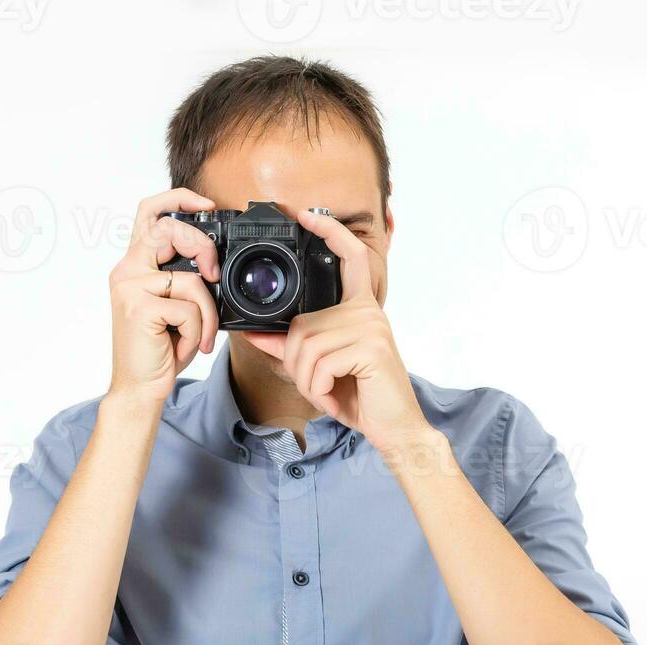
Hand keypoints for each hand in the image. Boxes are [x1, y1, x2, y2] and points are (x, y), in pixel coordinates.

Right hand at [106, 188, 221, 405]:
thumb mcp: (175, 307)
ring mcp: (130, 287)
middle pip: (169, 229)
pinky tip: (184, 346)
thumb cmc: (159, 350)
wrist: (139, 389)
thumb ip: (185, 279)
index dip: (179, 198)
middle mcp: (127, 271)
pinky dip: (197, 330)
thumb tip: (215, 264)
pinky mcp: (139, 307)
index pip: (149, 212)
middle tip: (214, 276)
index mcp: (135, 266)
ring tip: (196, 335)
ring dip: (207, 314)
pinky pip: (189, 307)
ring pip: (191, 279)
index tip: (207, 205)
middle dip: (203, 248)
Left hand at [242, 209, 430, 450]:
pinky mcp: (370, 348)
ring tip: (328, 391)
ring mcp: (371, 327)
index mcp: (359, 309)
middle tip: (318, 385)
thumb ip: (289, 346)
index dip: (330, 233)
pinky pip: (319, 365)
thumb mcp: (320, 368)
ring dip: (306, 381)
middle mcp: (367, 312)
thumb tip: (253, 332)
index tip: (308, 216)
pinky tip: (335, 396)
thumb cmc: (360, 395)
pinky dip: (318, 389)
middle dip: (297, 365)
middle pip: (302, 325)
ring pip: (306, 348)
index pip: (349, 258)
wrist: (393, 427)